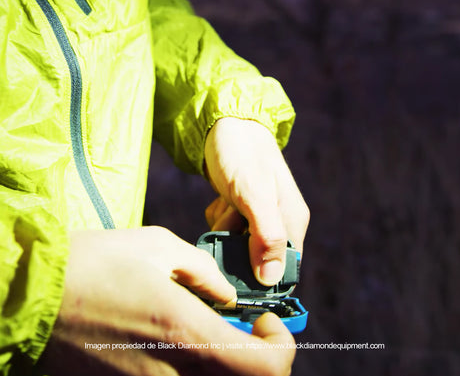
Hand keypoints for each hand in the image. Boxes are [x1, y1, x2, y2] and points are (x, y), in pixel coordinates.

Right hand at [38, 228, 294, 375]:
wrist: (30, 297)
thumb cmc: (94, 263)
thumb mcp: (157, 247)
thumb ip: (204, 272)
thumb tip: (227, 296)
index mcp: (185, 332)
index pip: (265, 369)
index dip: (279, 347)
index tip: (265, 321)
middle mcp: (172, 373)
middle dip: (254, 357)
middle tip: (244, 329)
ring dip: (224, 362)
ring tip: (207, 331)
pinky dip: (193, 366)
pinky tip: (174, 342)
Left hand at [204, 118, 309, 285]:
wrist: (223, 124)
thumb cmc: (241, 154)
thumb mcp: (253, 194)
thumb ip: (266, 236)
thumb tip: (270, 279)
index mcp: (292, 221)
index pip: (282, 270)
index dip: (258, 275)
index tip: (235, 263)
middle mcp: (280, 222)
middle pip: (255, 260)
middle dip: (235, 246)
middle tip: (230, 217)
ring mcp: (260, 216)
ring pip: (237, 246)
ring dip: (223, 230)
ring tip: (226, 203)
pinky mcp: (243, 210)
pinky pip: (227, 230)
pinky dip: (218, 218)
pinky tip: (221, 199)